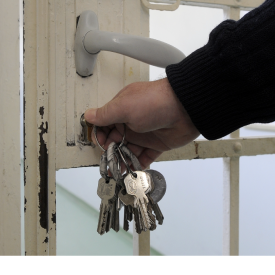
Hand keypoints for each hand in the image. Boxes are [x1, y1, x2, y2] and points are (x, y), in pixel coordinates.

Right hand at [84, 78, 199, 168]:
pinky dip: (138, 165)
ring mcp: (145, 134)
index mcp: (122, 108)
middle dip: (110, 152)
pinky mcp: (157, 144)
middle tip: (107, 163)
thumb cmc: (153, 102)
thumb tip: (88, 115)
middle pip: (115, 140)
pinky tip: (132, 172)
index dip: (100, 135)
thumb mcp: (123, 106)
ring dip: (122, 161)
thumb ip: (105, 115)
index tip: (97, 145)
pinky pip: (144, 157)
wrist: (186, 108)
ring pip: (128, 151)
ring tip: (117, 172)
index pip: (105, 124)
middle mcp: (132, 121)